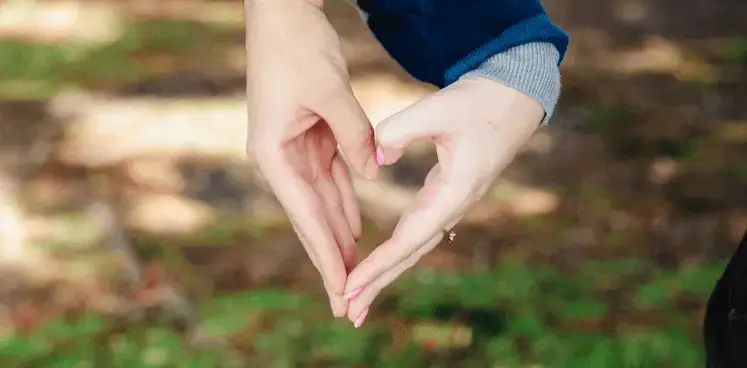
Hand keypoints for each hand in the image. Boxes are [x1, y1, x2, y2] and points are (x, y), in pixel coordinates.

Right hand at [245, 0, 377, 316]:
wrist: (282, 15)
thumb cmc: (298, 49)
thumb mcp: (332, 93)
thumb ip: (356, 138)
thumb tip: (373, 174)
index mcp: (274, 154)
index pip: (306, 217)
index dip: (326, 255)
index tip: (339, 290)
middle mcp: (279, 158)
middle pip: (311, 218)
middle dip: (330, 257)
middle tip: (347, 298)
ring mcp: (293, 149)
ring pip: (323, 201)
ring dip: (339, 234)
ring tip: (354, 270)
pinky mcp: (308, 136)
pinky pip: (331, 177)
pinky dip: (345, 201)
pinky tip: (355, 227)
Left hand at [342, 77, 544, 325]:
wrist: (513, 99)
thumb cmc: (479, 102)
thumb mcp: (438, 109)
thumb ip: (400, 130)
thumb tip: (375, 157)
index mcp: (454, 192)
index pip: (409, 238)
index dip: (379, 265)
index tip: (350, 286)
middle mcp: (454, 207)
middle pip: (411, 254)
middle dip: (379, 285)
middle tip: (349, 313)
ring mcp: (452, 205)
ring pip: (414, 247)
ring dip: (386, 274)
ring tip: (359, 299)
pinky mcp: (446, 197)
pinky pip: (417, 232)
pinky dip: (396, 253)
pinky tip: (380, 266)